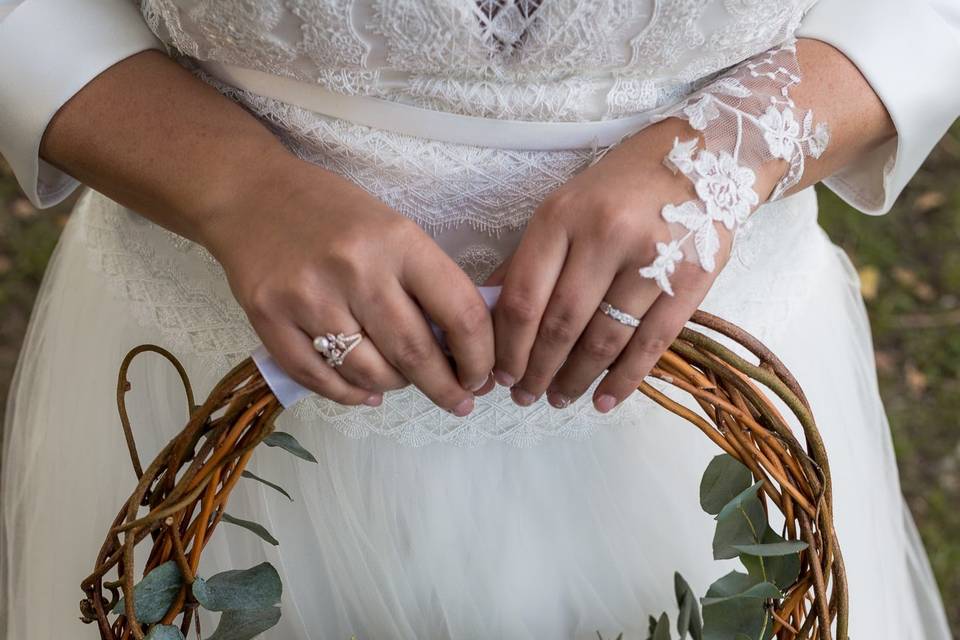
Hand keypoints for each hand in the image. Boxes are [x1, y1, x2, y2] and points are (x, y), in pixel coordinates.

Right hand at [200, 155, 493, 414]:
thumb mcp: (392, 228)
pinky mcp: (269, 319)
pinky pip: (321, 380)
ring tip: (403, 380)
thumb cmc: (333, 212)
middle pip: (416, 354)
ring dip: (396, 386)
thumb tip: (461, 347)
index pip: (460, 313)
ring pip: (370, 373)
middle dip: (447, 388)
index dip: (480, 356)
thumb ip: (426, 282)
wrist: (250, 193)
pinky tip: (367, 391)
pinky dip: (351, 395)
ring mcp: (308, 298)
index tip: (482, 375)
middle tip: (460, 402)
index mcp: (397, 240)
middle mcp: (355, 269)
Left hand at [490, 120, 776, 412]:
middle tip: (525, 396)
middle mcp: (605, 235)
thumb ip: (528, 258)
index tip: (499, 374)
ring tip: (559, 398)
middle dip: (538, 371)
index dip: (508, 346)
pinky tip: (603, 401)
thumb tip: (489, 312)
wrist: (706, 156)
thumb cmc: (623, 185)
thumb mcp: (565, 206)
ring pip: (603, 340)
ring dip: (576, 380)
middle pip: (560, 324)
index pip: (524, 297)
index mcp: (562, 216)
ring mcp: (652, 259)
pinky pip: (650, 345)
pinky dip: (624, 380)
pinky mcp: (691, 281)